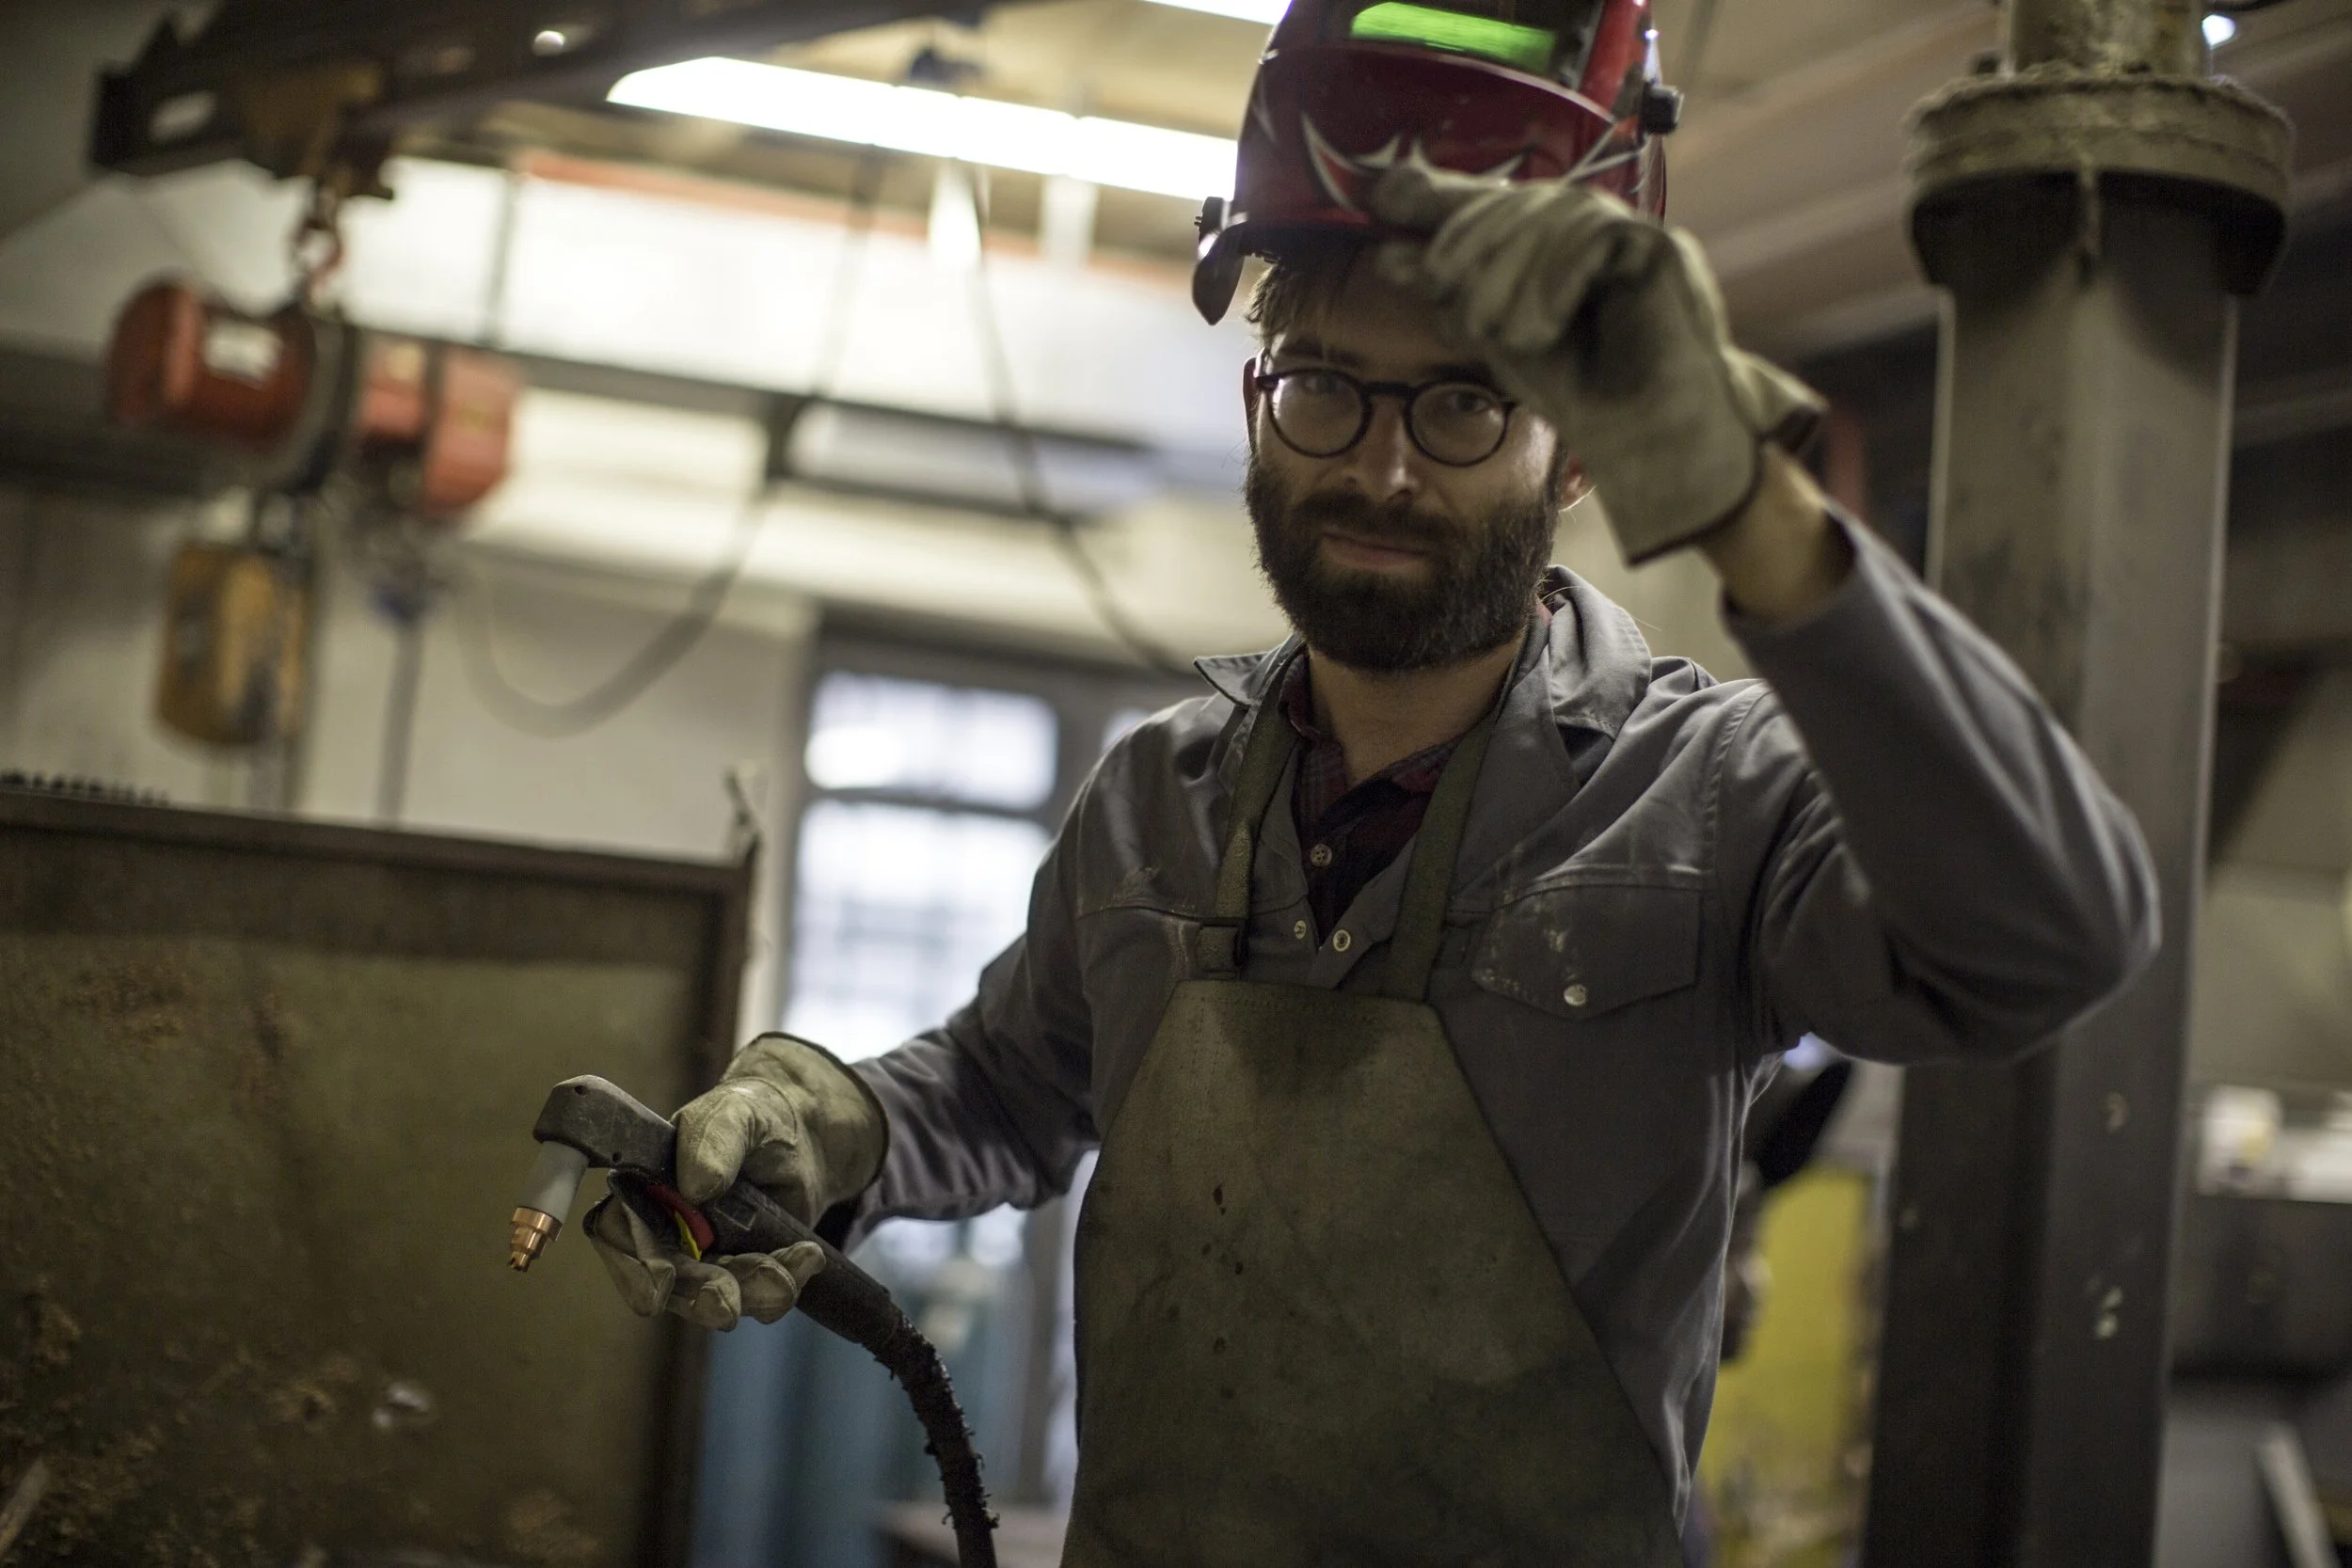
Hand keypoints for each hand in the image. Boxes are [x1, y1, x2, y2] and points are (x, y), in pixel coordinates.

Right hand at [585, 1033, 886, 1329]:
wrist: (802, 1135)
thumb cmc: (752, 1115)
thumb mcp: (735, 1112)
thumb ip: (713, 1139)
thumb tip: (697, 1186)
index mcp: (642, 1189)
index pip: (617, 1234)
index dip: (631, 1267)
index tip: (660, 1286)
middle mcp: (665, 1232)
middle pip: (669, 1283)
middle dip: (700, 1296)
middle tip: (728, 1305)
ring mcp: (706, 1258)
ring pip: (717, 1298)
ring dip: (751, 1292)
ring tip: (789, 1269)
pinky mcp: (745, 1271)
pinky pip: (760, 1294)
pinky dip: (786, 1280)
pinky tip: (808, 1256)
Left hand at [1370, 165, 1825, 563]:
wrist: (1643, 435)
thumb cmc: (1578, 390)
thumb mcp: (1495, 335)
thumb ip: (1452, 291)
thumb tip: (1389, 253)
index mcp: (1544, 239)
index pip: (1483, 198)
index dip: (1434, 196)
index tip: (1380, 196)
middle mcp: (1584, 222)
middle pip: (1510, 201)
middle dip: (1472, 255)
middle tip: (1466, 318)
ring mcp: (1624, 229)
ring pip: (1548, 214)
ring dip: (1513, 280)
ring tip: (1508, 336)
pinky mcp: (1657, 246)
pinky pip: (1593, 235)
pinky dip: (1556, 284)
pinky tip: (1545, 329)